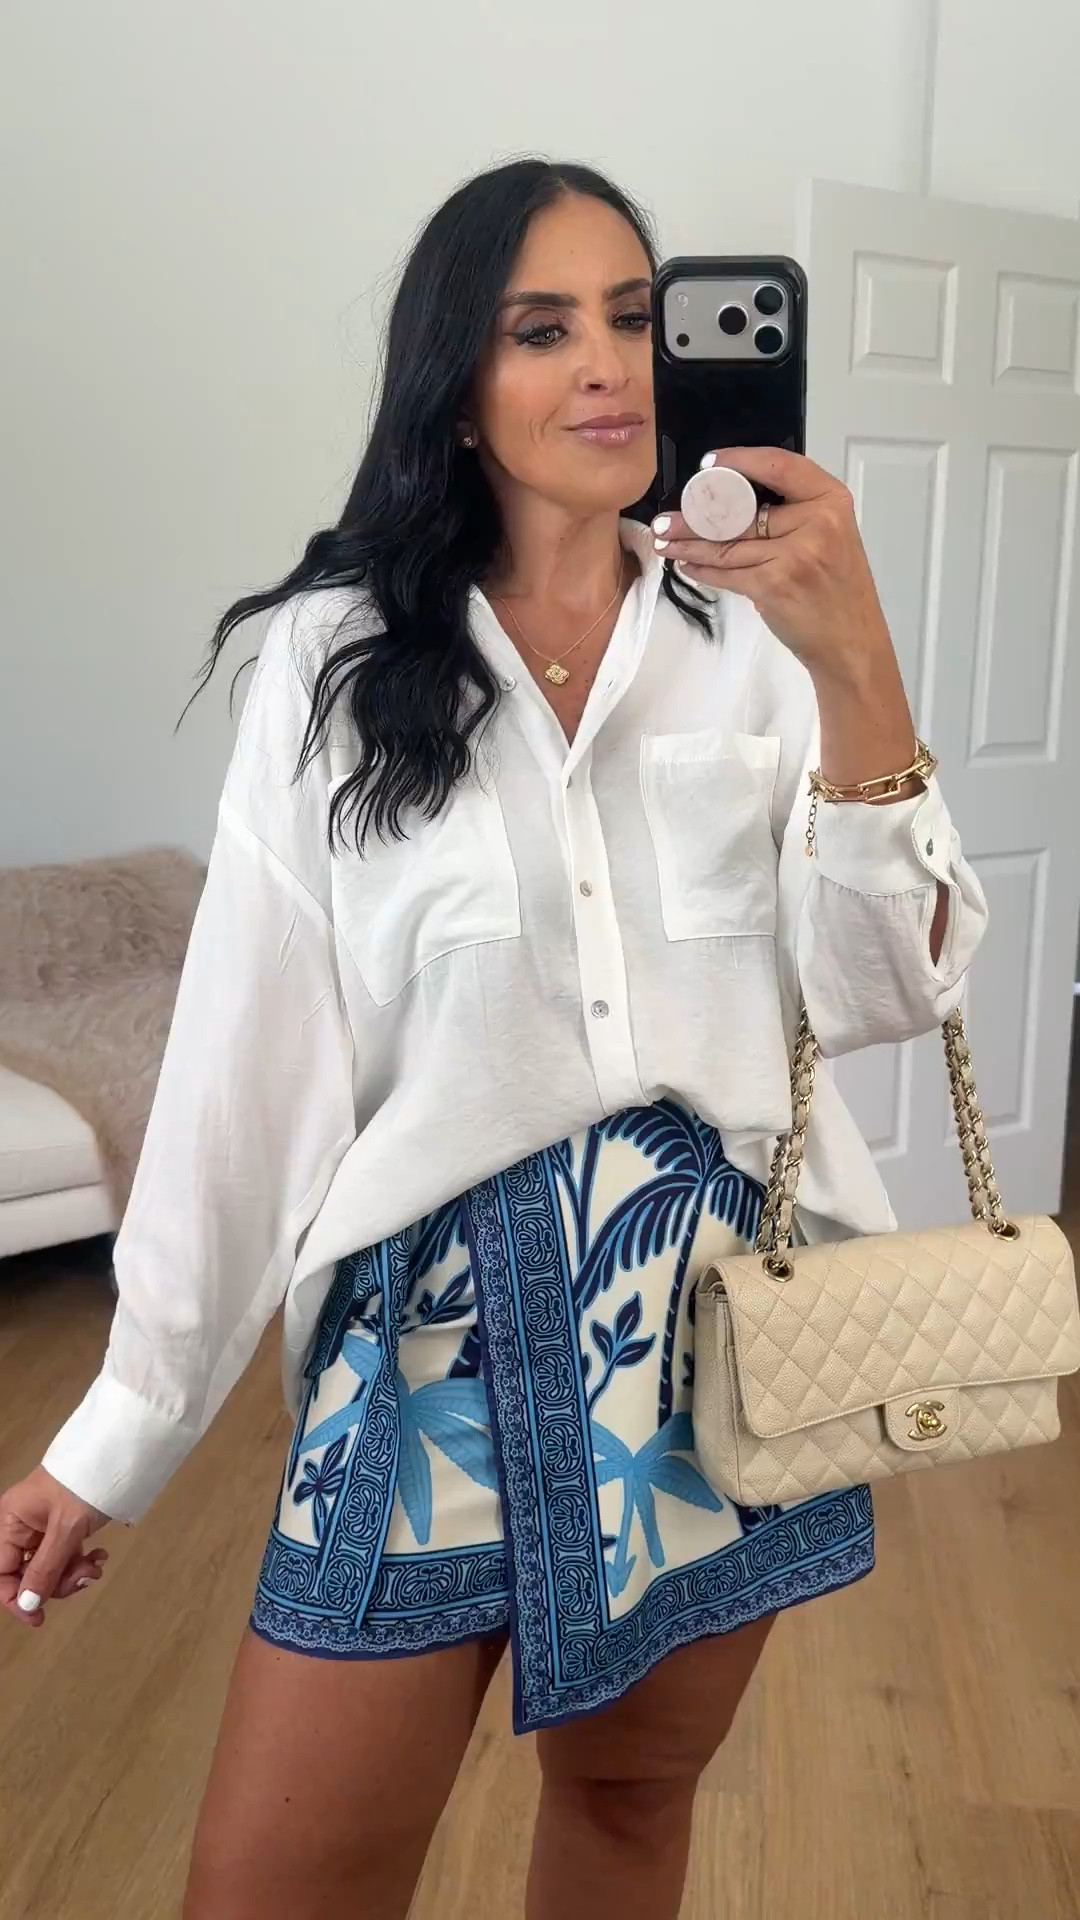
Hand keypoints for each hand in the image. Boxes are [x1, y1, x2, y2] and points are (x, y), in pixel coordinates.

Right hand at [0, 1467, 110, 1628]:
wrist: (119, 1453)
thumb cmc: (85, 1485)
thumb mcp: (66, 1529)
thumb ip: (45, 1569)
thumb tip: (27, 1606)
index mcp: (10, 1522)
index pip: (1, 1573)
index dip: (16, 1599)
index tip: (40, 1618)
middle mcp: (20, 1526)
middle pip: (25, 1574)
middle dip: (55, 1583)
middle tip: (85, 1578)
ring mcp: (41, 1526)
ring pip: (47, 1568)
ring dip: (71, 1573)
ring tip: (96, 1565)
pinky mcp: (62, 1526)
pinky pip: (63, 1555)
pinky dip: (79, 1561)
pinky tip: (99, 1556)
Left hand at [653, 446, 893, 682]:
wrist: (851, 640)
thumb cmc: (838, 590)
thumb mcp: (832, 535)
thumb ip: (795, 512)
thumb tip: (734, 499)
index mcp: (830, 500)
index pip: (778, 465)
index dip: (739, 461)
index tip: (709, 464)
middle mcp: (815, 522)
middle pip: (741, 510)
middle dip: (696, 515)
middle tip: (667, 518)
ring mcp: (793, 554)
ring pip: (727, 543)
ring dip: (689, 543)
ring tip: (666, 539)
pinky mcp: (772, 584)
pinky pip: (726, 572)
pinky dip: (702, 569)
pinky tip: (687, 564)